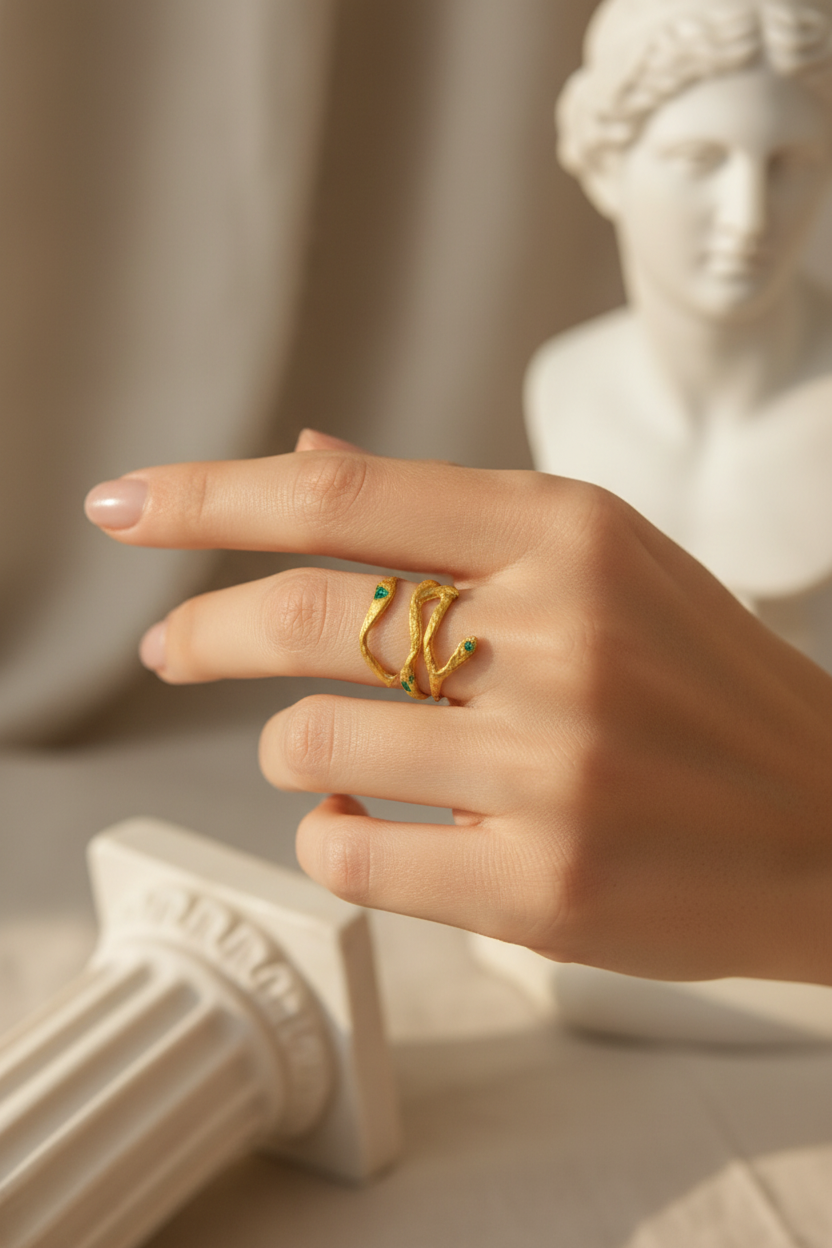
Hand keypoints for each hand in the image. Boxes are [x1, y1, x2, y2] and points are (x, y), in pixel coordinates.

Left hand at [84, 432, 831, 984]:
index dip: (207, 495)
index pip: (340, 497)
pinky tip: (380, 828)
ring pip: (309, 746)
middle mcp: (558, 636)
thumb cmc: (701, 686)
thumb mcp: (599, 562)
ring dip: (301, 753)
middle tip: (168, 645)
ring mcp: (551, 766)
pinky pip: (350, 857)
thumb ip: (446, 514)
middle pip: (301, 615)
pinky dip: (336, 840)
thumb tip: (306, 454)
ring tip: (348, 760)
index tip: (122, 506)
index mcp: (567, 533)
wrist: (830, 821)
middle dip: (202, 630)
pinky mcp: (542, 885)